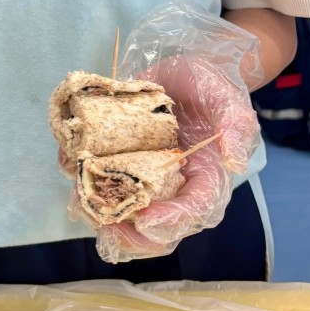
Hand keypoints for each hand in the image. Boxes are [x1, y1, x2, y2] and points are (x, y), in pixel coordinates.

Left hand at [80, 2, 262, 262]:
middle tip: (105, 223)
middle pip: (152, 234)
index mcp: (204, 184)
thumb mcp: (229, 100)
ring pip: (119, 217)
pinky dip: (80, 180)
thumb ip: (237, 127)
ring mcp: (142, 181)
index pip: (190, 215)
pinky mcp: (118, 166)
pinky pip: (96, 186)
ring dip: (96, 211)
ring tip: (81, 195)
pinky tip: (72, 164)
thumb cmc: (211, 90)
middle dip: (126, 236)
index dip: (168, 223)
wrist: (184, 74)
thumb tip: (235, 161)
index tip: (145, 219)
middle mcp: (172, 191)